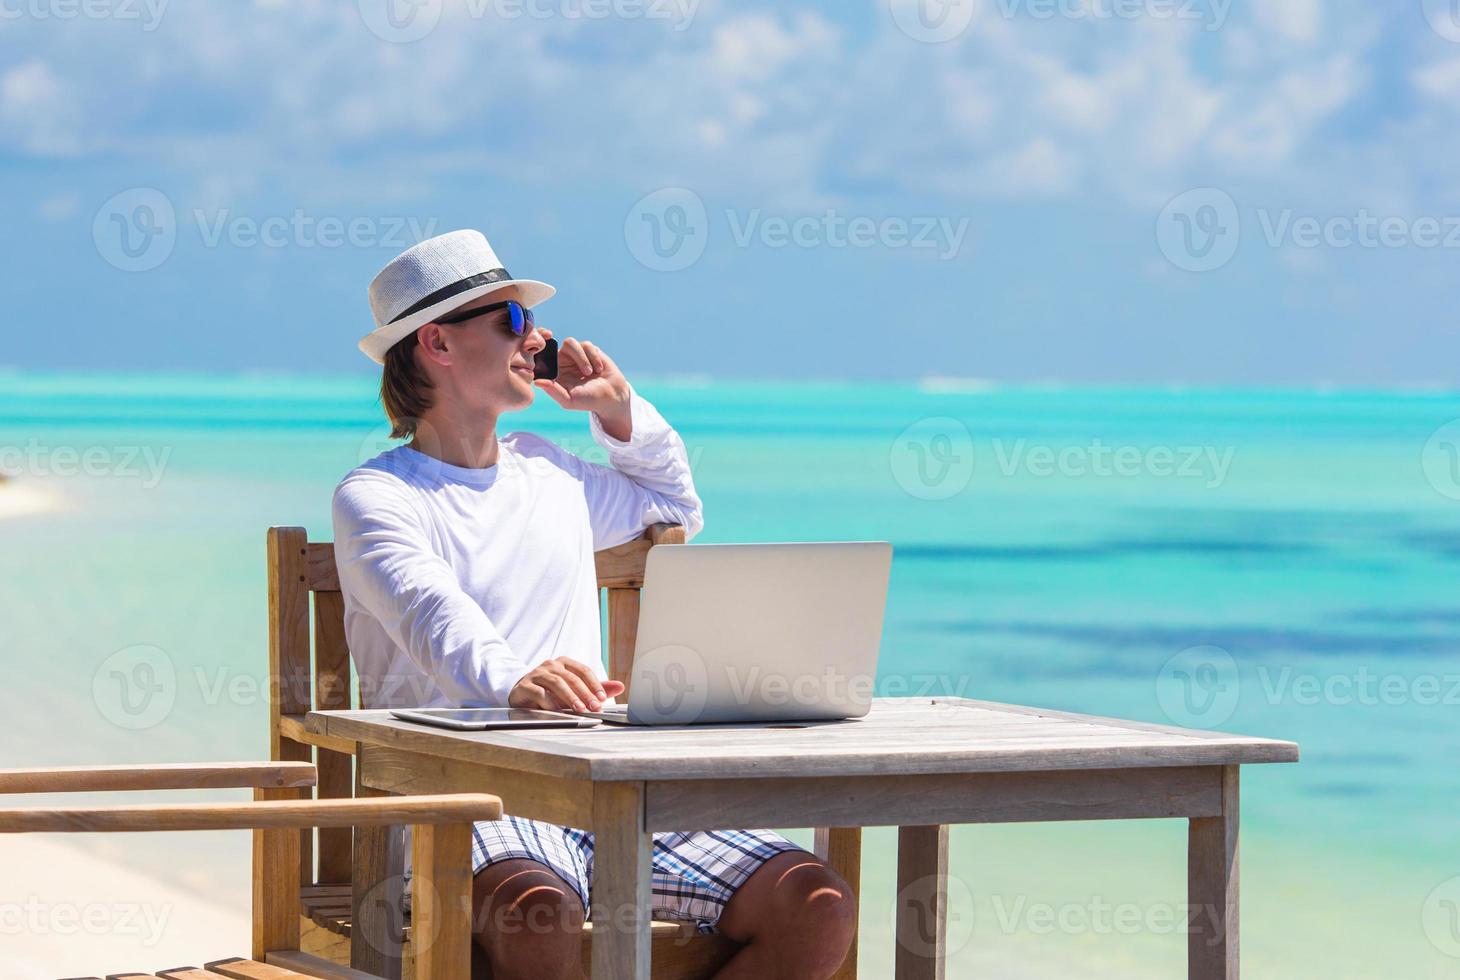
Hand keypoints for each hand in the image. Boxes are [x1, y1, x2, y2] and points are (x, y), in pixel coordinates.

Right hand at [509, 657, 626, 712]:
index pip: (583, 671)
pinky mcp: (525, 685)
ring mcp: (537, 674)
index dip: (594, 684)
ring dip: (570, 697)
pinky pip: (539, 692)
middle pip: (572, 677)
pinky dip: (549, 702)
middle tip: (594, 707)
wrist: (521, 691)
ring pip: (557, 683)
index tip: (602, 698)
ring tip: (579, 709)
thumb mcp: (573, 688)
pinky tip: (557, 710)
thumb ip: (595, 687)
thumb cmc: (550, 690)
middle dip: (585, 693)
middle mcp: (551, 665)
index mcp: (564, 662)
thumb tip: (620, 686)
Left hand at [533, 332, 631, 436]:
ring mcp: (574, 354)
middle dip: (548, 340)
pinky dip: (593, 358)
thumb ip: (553, 391)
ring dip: (580, 358)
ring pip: (570, 343)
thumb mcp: (569, 400)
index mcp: (552, 372)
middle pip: (550, 343)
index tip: (537, 348)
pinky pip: (586, 345)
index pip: (538, 358)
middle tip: (549, 339)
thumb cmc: (588, 400)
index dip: (534, 349)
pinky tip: (598, 370)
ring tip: (589, 373)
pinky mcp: (588, 350)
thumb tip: (537, 382)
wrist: (611, 396)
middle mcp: (561, 361)